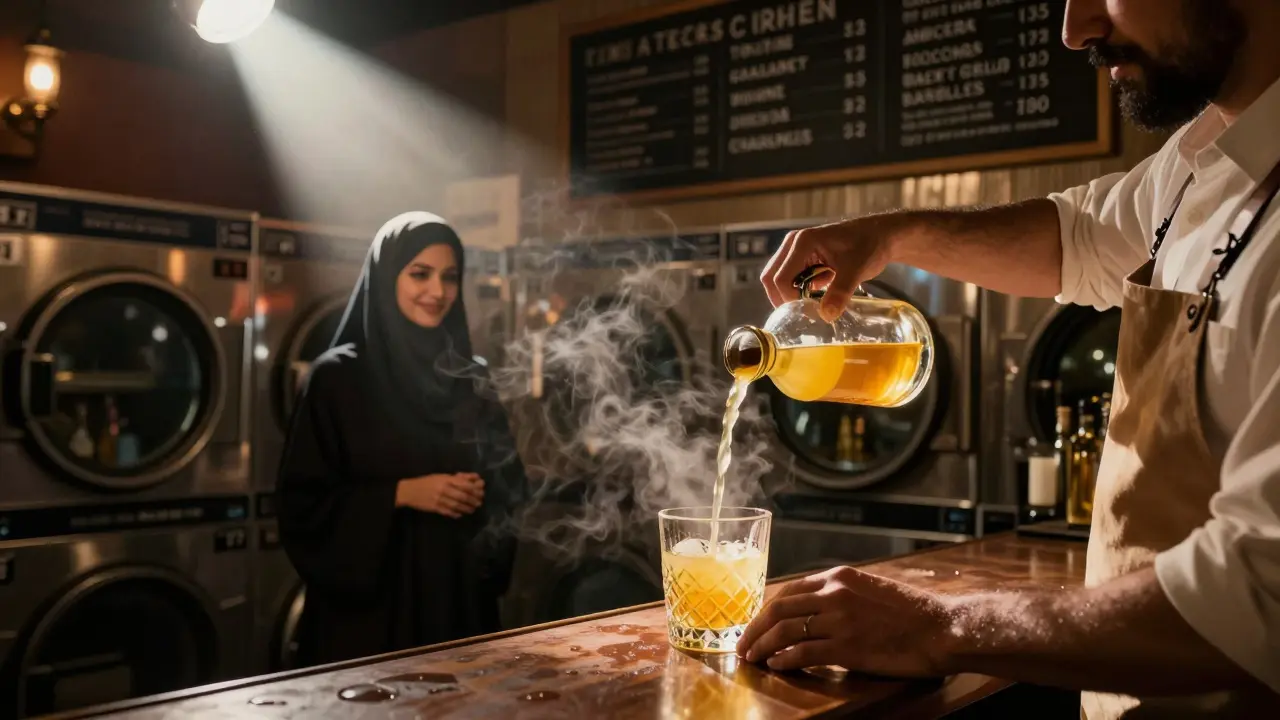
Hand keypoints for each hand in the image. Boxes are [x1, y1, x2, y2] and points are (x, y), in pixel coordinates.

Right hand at [395, 473, 484, 518]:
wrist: (409, 491)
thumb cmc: (427, 481)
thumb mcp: (442, 476)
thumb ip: (458, 477)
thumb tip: (475, 478)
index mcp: (446, 479)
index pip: (464, 484)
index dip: (474, 489)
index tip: (481, 492)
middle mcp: (443, 489)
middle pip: (462, 496)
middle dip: (473, 500)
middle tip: (479, 502)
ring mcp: (439, 499)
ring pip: (457, 505)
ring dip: (467, 508)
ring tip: (472, 509)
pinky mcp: (435, 508)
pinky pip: (448, 512)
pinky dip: (456, 513)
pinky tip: (461, 514)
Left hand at [737, 566, 951, 677]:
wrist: (942, 628)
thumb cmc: (912, 613)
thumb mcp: (871, 590)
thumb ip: (841, 596)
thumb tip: (814, 611)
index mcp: (838, 577)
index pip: (789, 590)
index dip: (766, 609)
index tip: (756, 624)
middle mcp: (834, 594)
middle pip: (778, 609)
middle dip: (754, 628)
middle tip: (742, 644)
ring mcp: (839, 620)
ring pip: (784, 631)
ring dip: (762, 645)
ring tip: (751, 658)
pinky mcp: (846, 647)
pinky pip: (803, 652)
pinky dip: (784, 659)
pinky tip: (776, 665)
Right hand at [760, 215, 903, 321]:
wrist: (881, 236)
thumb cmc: (869, 246)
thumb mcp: (857, 270)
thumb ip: (841, 292)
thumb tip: (826, 315)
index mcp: (803, 242)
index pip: (781, 278)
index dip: (790, 299)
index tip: (808, 312)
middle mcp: (794, 244)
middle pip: (771, 278)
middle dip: (783, 299)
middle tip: (803, 313)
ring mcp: (796, 251)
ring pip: (778, 279)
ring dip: (792, 295)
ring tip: (812, 305)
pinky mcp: (802, 258)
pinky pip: (791, 279)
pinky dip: (800, 291)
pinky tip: (818, 296)